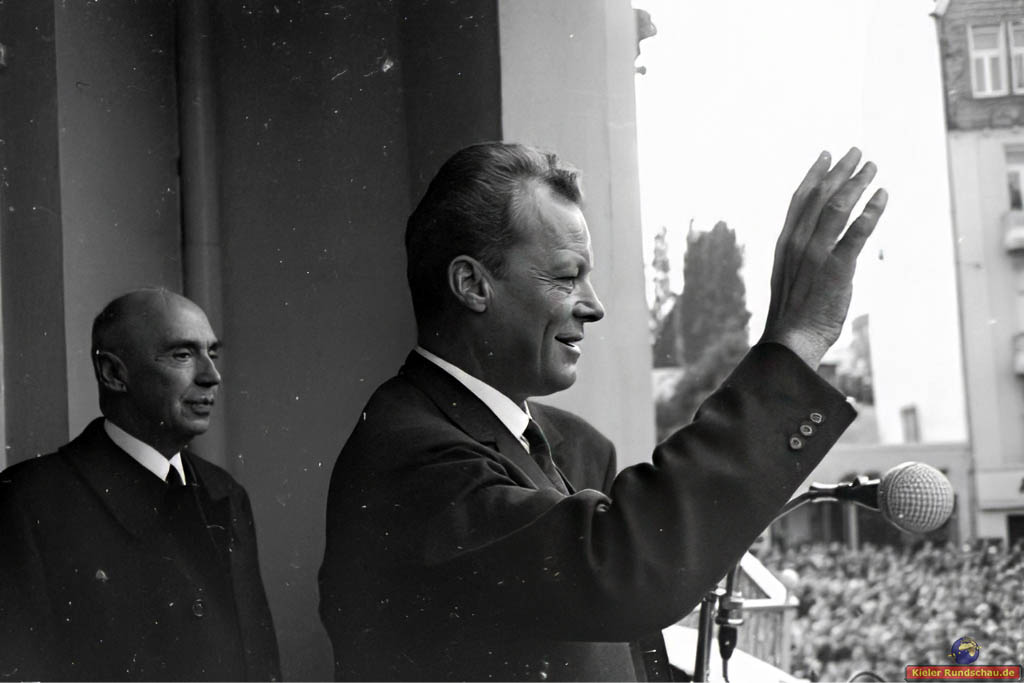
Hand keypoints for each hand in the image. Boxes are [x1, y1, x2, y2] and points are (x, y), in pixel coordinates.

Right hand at [760, 148, 887, 368]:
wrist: (789, 342)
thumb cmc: (791, 315)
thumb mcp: (788, 278)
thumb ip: (800, 258)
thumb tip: (813, 248)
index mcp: (784, 243)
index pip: (799, 199)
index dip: (814, 174)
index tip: (827, 155)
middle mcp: (797, 243)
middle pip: (820, 196)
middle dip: (840, 171)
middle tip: (858, 152)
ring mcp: (815, 256)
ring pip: (838, 208)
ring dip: (857, 184)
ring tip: (874, 169)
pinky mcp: (835, 270)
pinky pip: (856, 234)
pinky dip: (871, 213)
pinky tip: (883, 197)